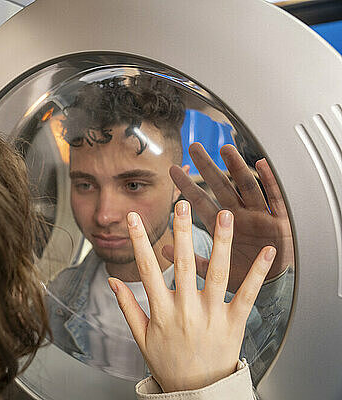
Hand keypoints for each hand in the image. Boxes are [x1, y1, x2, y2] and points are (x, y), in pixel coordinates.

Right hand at [109, 201, 274, 391]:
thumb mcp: (141, 337)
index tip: (134, 219)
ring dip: (220, 242)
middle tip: (182, 205)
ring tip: (223, 216)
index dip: (139, 241)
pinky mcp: (234, 323)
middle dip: (181, 231)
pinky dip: (257, 273)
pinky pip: (247, 294)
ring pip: (215, 273)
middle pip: (181, 263)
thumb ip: (127, 306)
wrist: (197, 393)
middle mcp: (186, 309)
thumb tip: (111, 280)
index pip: (146, 269)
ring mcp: (211, 315)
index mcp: (161, 311)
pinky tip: (266, 253)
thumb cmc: (168, 364)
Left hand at [166, 143, 292, 292]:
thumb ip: (190, 259)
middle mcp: (239, 215)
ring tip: (225, 149)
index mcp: (222, 226)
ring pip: (247, 186)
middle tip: (194, 147)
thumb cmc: (243, 275)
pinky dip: (270, 181)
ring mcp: (259, 215)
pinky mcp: (280, 220)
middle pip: (222, 186)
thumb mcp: (215, 270)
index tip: (173, 169)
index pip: (201, 201)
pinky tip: (262, 164)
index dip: (187, 186)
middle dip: (208, 167)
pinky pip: (276, 197)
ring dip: (237, 168)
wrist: (274, 287)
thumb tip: (164, 249)